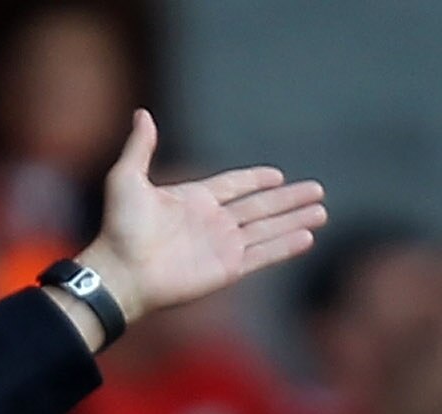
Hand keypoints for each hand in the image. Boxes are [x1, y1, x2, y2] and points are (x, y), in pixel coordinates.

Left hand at [82, 110, 325, 325]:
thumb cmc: (119, 229)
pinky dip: (284, 246)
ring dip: (295, 219)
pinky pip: (262, 255)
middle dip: (289, 199)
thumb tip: (142, 113)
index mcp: (194, 200)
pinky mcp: (226, 269)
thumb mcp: (127, 178)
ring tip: (322, 211)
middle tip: (318, 190)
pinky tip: (307, 236)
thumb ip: (140, 147)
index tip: (278, 175)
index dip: (255, 180)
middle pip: (260, 206)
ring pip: (268, 229)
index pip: (234, 186)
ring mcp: (221, 247)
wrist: (119, 271)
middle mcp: (212, 223)